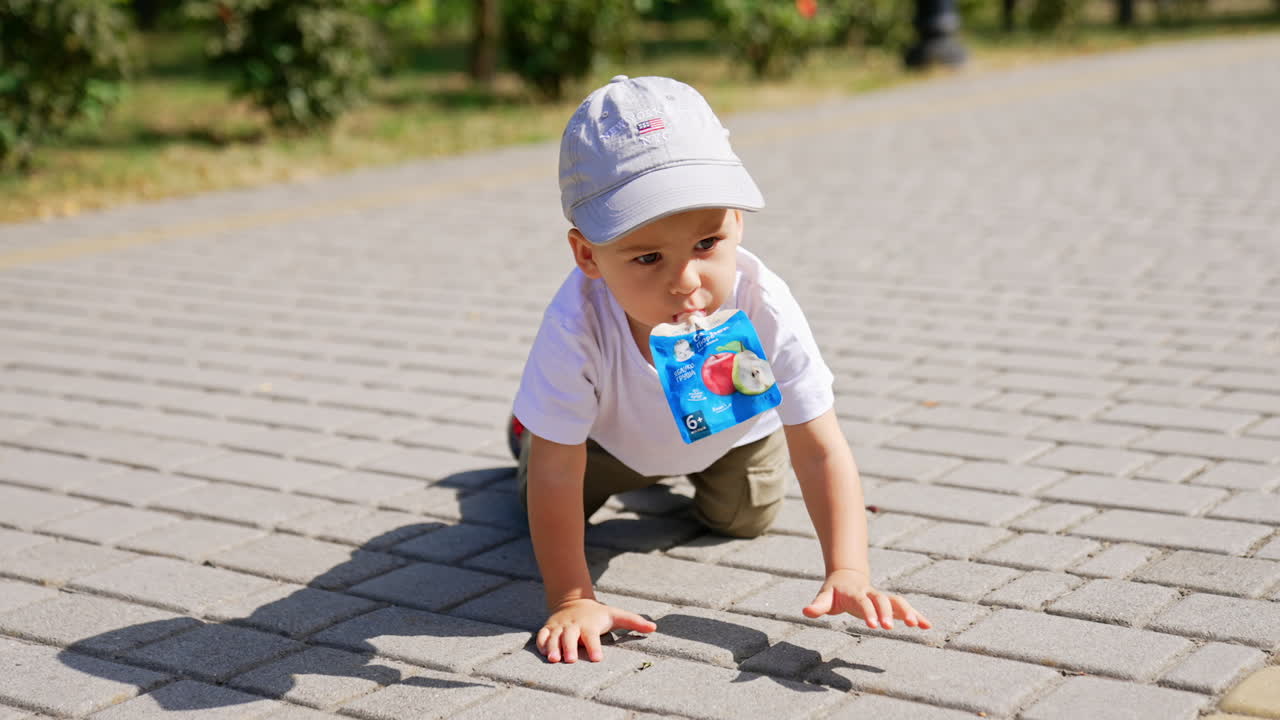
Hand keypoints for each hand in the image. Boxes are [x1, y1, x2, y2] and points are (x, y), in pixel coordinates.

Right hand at [535, 598, 657, 662]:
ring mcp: (560, 627)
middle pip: (570, 637)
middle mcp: (573, 626)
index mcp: (589, 625)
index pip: (592, 636)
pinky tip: (543, 653)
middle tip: (570, 660)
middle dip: (569, 648)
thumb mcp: (615, 615)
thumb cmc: (598, 614)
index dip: (594, 647)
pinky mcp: (549, 629)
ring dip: (553, 647)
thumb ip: (634, 621)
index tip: (597, 659)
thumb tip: (654, 627)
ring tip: (553, 659)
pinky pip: (542, 636)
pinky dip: (541, 644)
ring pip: (554, 637)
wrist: (573, 601)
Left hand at [802, 568, 932, 630]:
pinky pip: (905, 608)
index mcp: (856, 593)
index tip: (873, 625)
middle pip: (883, 600)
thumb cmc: (834, 591)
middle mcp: (872, 594)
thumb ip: (818, 605)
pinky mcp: (890, 604)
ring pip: (898, 601)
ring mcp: (882, 598)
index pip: (863, 603)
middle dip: (887, 613)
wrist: (847, 576)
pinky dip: (917, 615)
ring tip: (917, 625)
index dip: (869, 612)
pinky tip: (928, 625)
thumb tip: (806, 611)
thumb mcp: (824, 597)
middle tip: (890, 628)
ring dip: (907, 612)